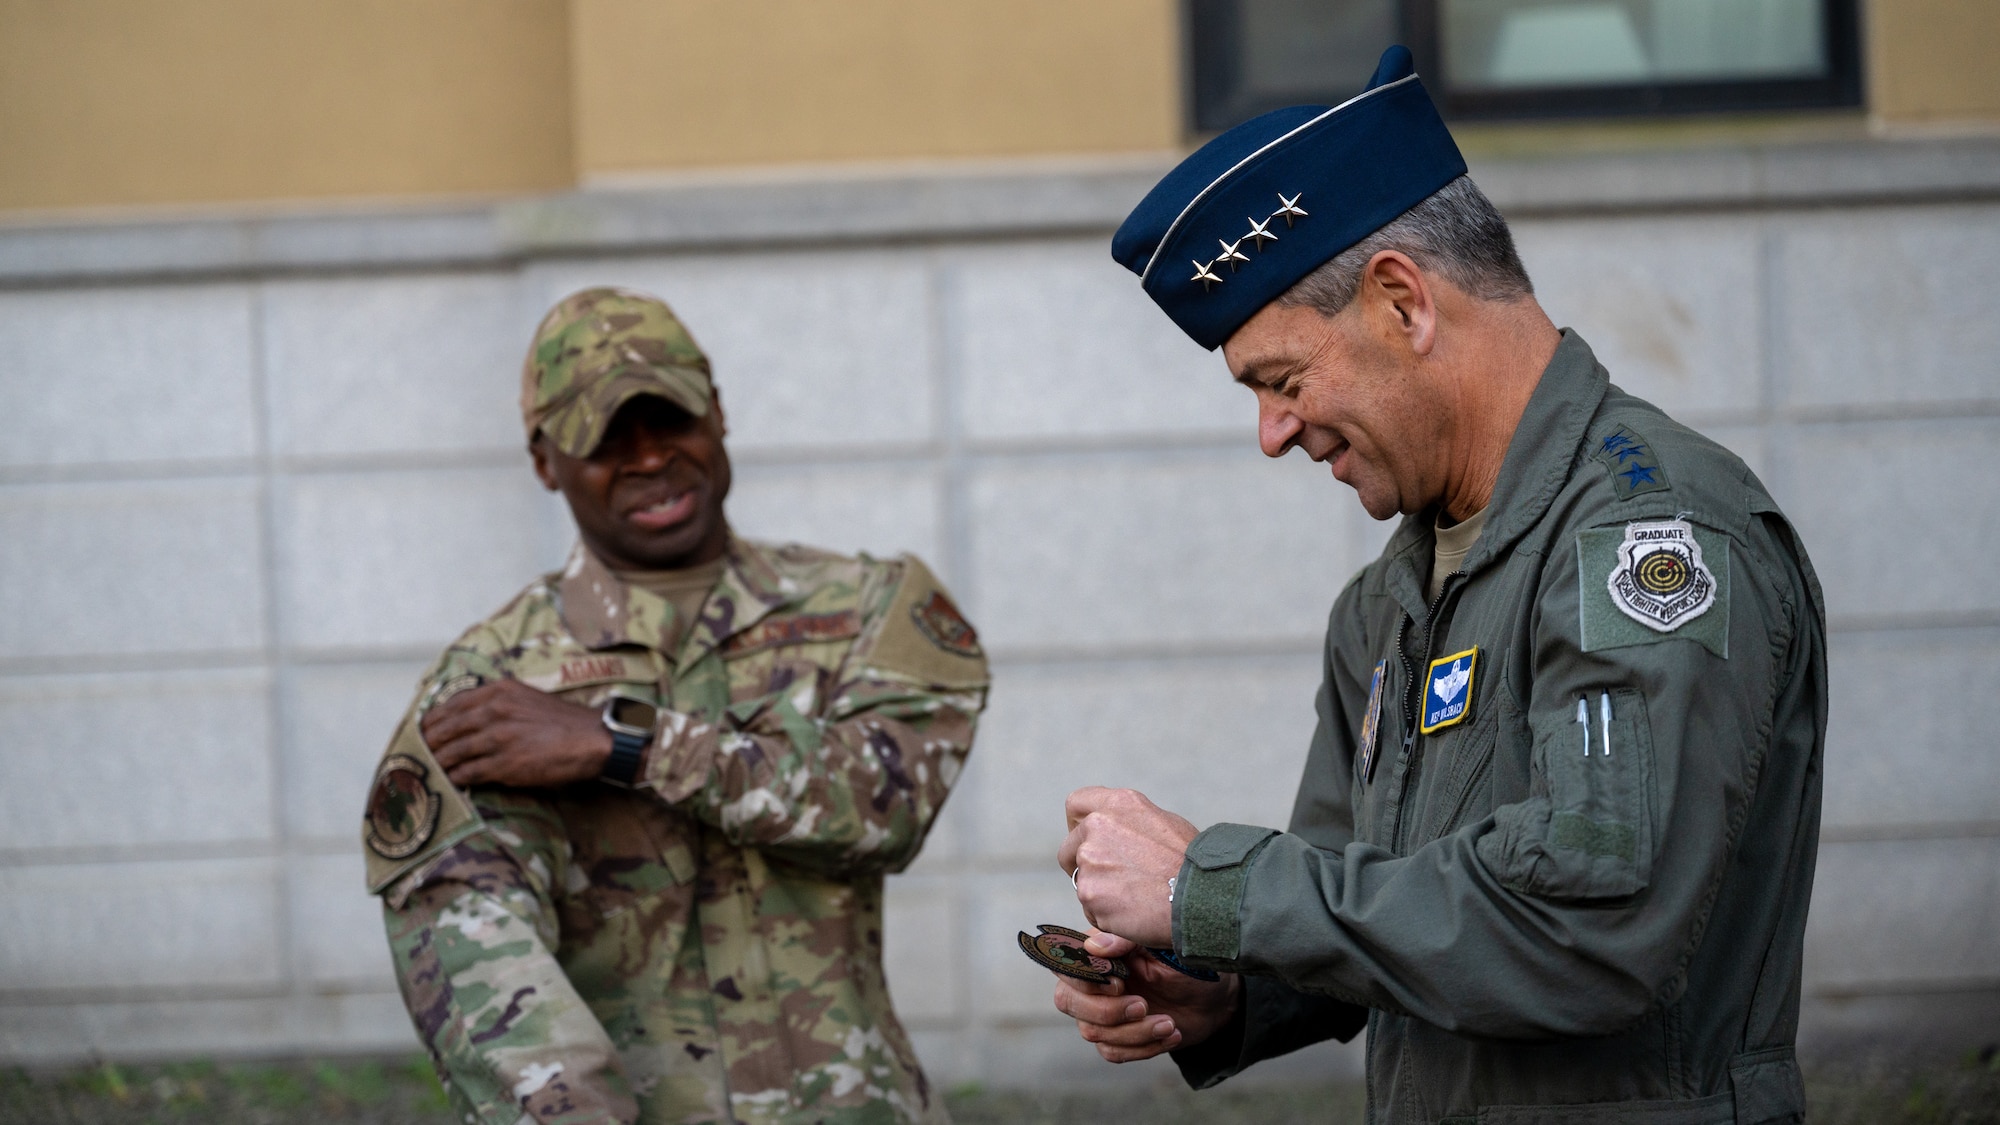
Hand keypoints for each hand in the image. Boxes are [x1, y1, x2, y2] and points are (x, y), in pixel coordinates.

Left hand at [422, 679, 613, 787]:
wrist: (593, 740)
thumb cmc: (563, 721)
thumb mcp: (527, 699)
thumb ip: (498, 703)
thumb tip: (469, 718)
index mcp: (499, 691)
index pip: (451, 705)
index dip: (431, 720)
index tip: (420, 731)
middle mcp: (494, 711)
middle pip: (446, 728)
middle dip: (426, 743)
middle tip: (413, 754)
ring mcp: (498, 738)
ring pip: (453, 752)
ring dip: (437, 763)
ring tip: (425, 771)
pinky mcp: (505, 764)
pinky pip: (469, 772)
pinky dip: (455, 777)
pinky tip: (448, 782)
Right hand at [1053, 929, 1240, 1062]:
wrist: (1215, 997)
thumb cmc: (1186, 962)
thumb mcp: (1161, 944)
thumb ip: (1126, 940)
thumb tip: (1094, 944)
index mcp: (1098, 952)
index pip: (1066, 966)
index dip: (1086, 980)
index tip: (1120, 984)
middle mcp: (1092, 982)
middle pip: (1068, 1002)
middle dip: (1107, 1011)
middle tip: (1143, 1006)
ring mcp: (1102, 1011)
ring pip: (1092, 1032)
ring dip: (1133, 1032)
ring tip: (1168, 1023)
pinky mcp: (1117, 1037)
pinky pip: (1111, 1052)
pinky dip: (1143, 1048)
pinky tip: (1170, 1034)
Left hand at [1058, 786, 1198, 946]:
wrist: (1202, 895)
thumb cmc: (1194, 864)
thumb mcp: (1165, 825)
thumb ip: (1132, 825)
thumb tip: (1119, 840)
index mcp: (1118, 804)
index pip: (1077, 804)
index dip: (1078, 826)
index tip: (1088, 841)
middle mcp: (1098, 826)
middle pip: (1070, 849)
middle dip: (1084, 867)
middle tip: (1115, 883)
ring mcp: (1090, 859)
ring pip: (1083, 883)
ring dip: (1102, 895)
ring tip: (1138, 901)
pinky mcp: (1089, 892)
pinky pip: (1092, 910)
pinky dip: (1108, 918)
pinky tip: (1136, 915)